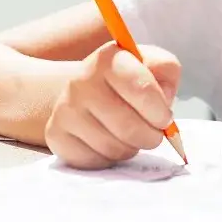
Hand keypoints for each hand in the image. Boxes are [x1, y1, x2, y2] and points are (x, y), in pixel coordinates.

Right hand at [45, 42, 180, 169]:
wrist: (82, 91)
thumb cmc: (124, 81)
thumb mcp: (150, 64)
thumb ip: (165, 70)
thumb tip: (164, 98)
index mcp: (108, 59)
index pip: (143, 89)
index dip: (161, 112)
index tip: (165, 118)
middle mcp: (80, 81)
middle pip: (129, 127)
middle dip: (151, 137)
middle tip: (154, 134)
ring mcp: (64, 109)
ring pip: (113, 147)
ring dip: (131, 148)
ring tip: (130, 136)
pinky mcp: (55, 135)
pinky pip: (95, 161)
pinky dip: (109, 159)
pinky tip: (109, 142)